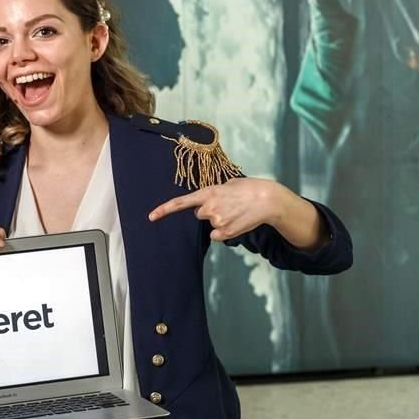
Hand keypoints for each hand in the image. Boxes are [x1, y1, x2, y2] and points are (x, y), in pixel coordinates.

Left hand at [148, 178, 289, 242]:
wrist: (268, 200)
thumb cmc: (249, 188)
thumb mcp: (228, 184)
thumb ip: (213, 192)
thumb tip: (207, 202)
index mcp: (207, 193)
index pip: (180, 203)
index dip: (164, 210)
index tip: (151, 217)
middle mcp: (209, 208)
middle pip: (199, 214)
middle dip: (209, 210)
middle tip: (227, 204)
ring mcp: (217, 222)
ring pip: (211, 224)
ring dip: (221, 219)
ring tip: (236, 211)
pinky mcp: (225, 233)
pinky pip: (218, 235)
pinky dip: (225, 230)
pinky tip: (237, 221)